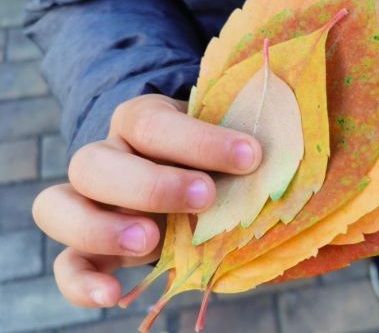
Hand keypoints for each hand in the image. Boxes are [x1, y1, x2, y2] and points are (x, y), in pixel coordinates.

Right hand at [32, 94, 261, 307]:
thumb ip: (245, 149)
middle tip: (204, 197)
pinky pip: (66, 263)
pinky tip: (111, 295)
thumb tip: (282, 159)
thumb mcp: (228, 143)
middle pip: (93, 162)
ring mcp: (92, 202)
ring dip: (101, 227)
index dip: (199, 140)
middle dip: (150, 183)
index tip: (250, 156)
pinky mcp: (89, 247)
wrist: (193, 176)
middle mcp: (108, 158)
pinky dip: (80, 281)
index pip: (152, 123)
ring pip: (57, 207)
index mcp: (141, 122)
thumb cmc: (216, 158)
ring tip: (149, 240)